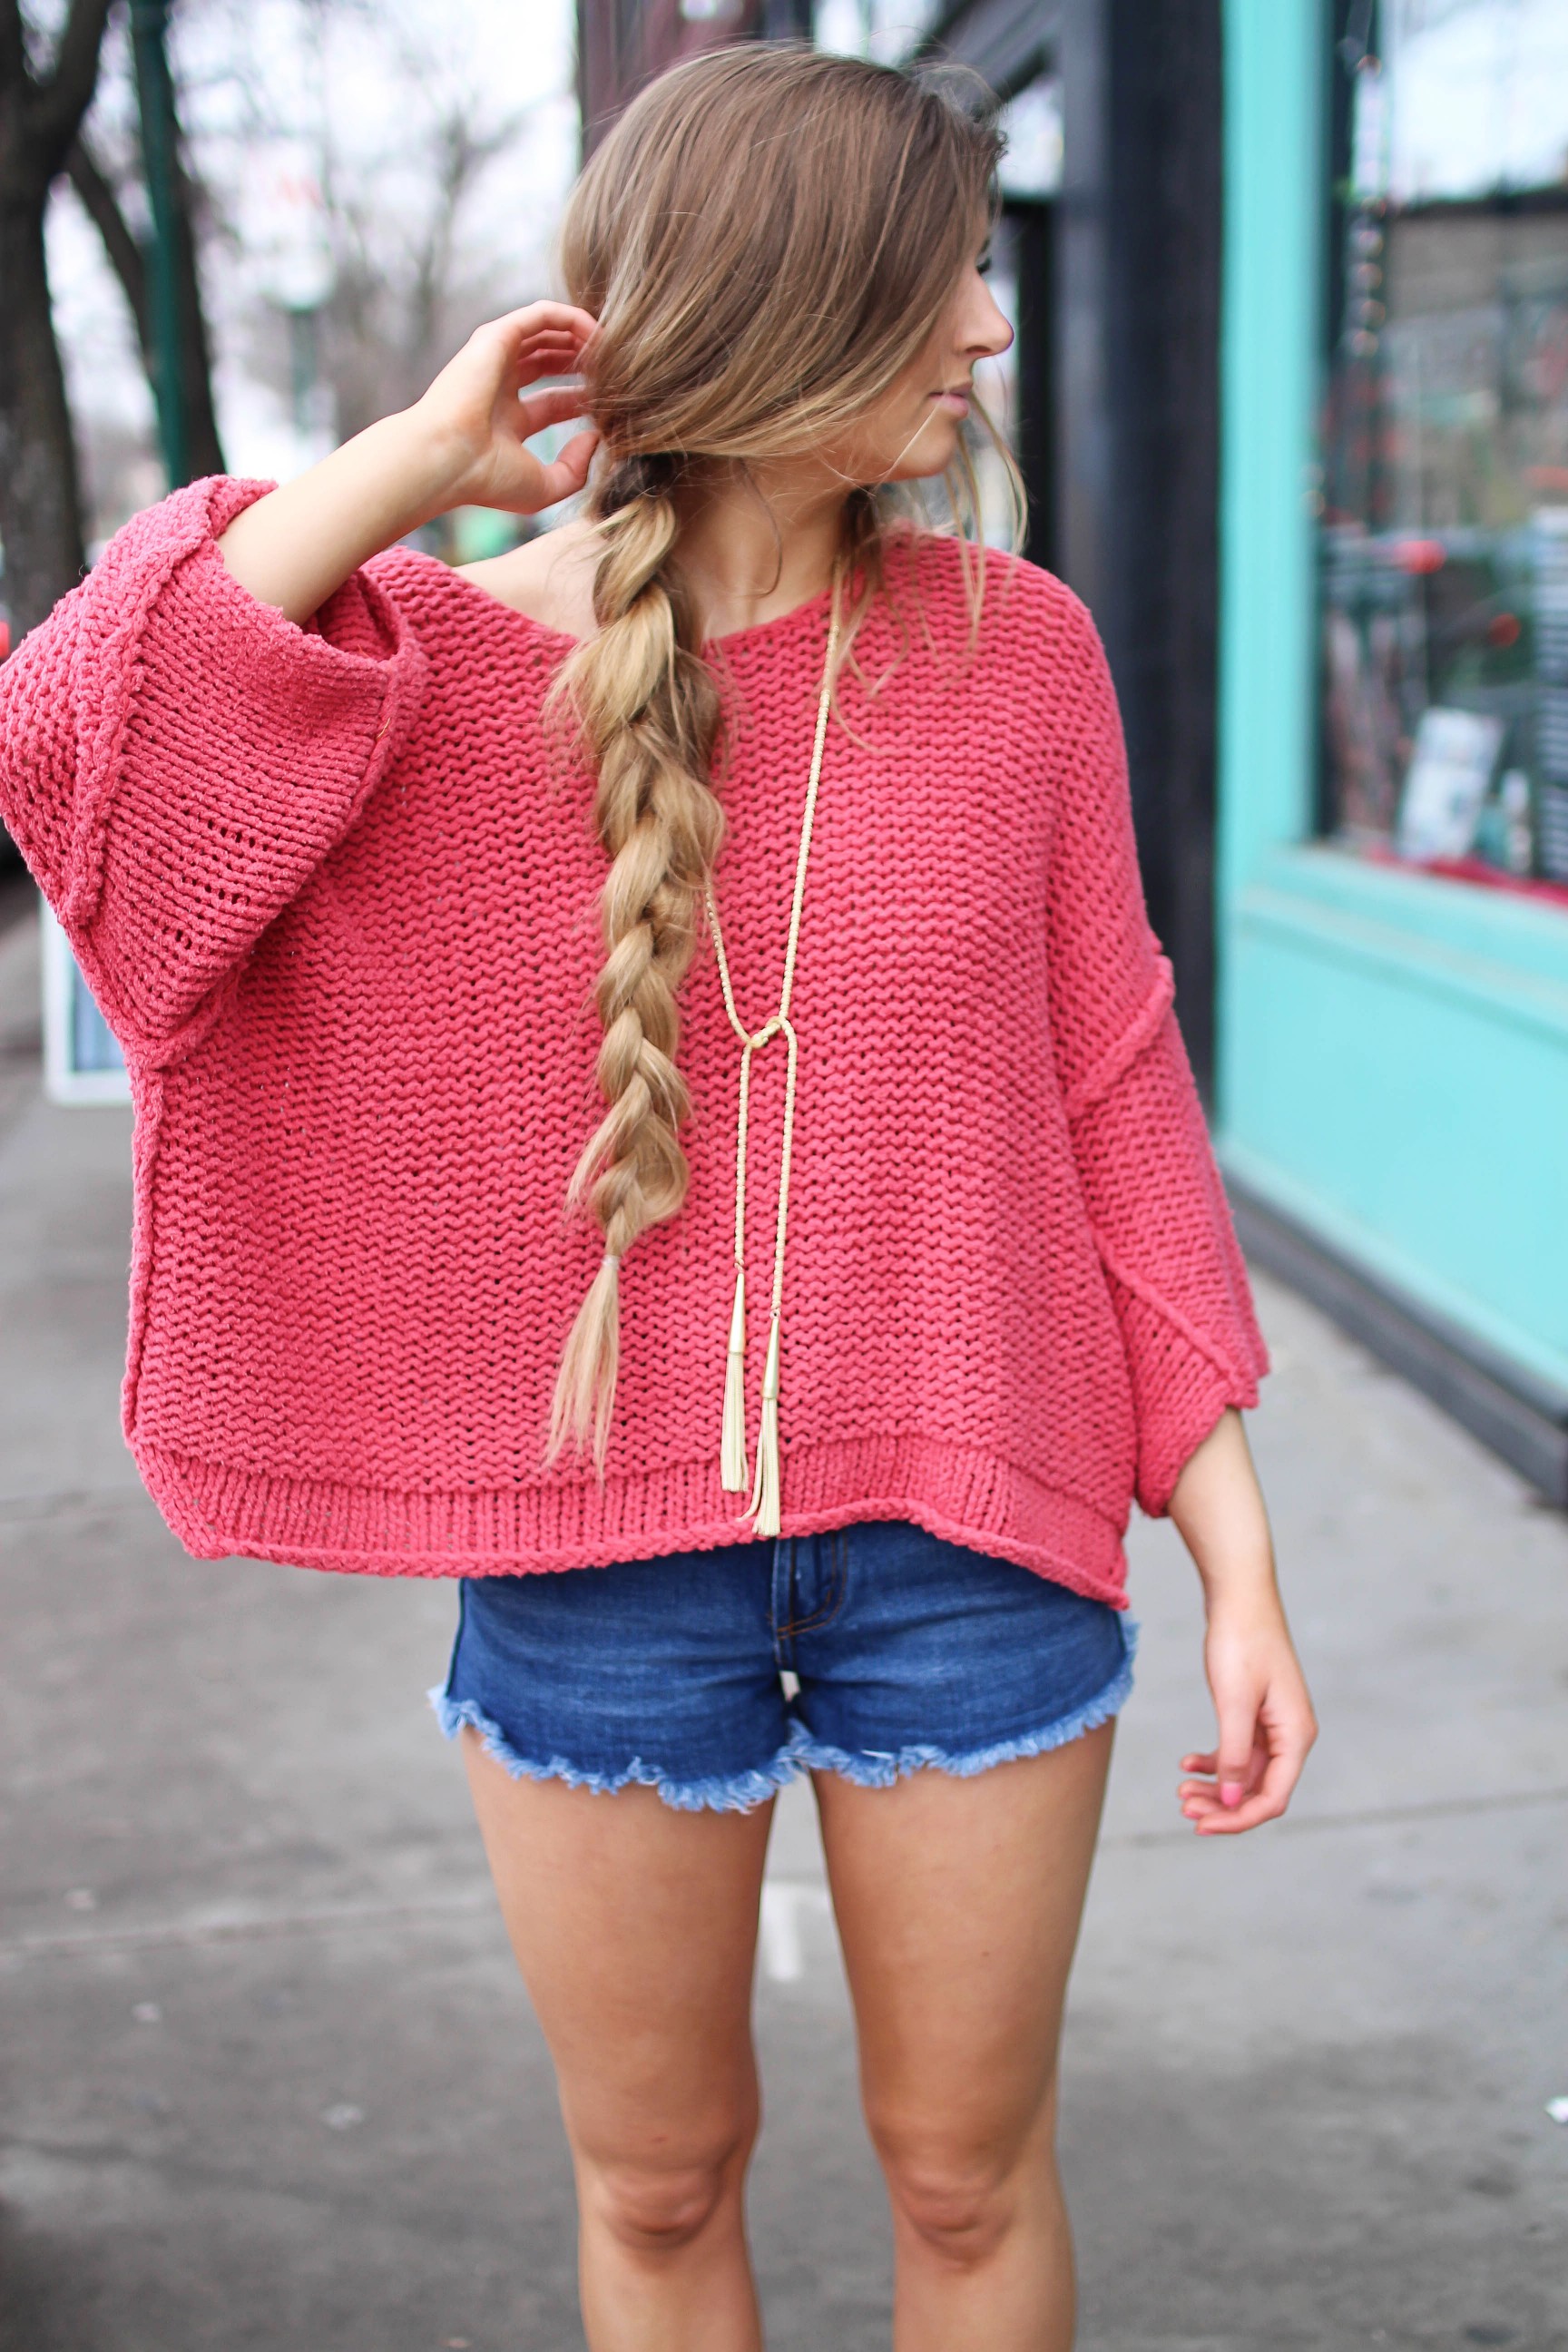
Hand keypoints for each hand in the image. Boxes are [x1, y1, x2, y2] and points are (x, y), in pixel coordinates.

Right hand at [410, 302, 601, 518]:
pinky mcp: (496, 337)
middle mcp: (499, 386)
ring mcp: (495, 360)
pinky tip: (599, 334)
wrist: (446, 459)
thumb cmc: (487, 480)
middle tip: (618, 370)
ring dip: (582, 336)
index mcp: (506, 421)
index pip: (555, 402)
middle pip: (550, 362)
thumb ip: (575, 469)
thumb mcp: (544, 486)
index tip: (614, 403)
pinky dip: (572, 318)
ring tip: (616, 348)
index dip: (585, 400)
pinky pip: (542, 315)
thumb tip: (595, 437)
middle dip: (584, 362)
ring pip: (547, 333)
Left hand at [1178, 1593, 1317, 1834]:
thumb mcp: (1234, 1701)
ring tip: (1181, 1790)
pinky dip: (1214, 1761)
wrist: (1240, 1597)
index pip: (1272, 1798)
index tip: (1200, 1824)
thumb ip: (1233, 1753)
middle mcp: (1291, 1736)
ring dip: (1215, 1786)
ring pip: (1245, 1773)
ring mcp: (1274, 1726)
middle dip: (1222, 1805)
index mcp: (1296, 1736)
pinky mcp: (1256, 1714)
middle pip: (1258, 1790)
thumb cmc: (1241, 1642)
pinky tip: (1188, 1762)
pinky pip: (1238, 1751)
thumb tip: (1232, 1799)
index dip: (1238, 1818)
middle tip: (1182, 1806)